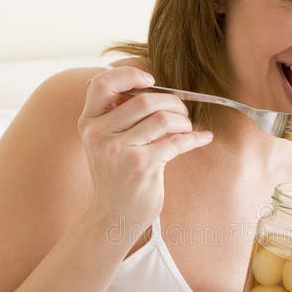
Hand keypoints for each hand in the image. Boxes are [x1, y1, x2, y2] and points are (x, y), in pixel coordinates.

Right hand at [77, 67, 212, 231]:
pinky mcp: (141, 166)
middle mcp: (99, 134)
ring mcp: (119, 151)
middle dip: (172, 102)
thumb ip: (118, 116)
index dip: (129, 75)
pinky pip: (176, 142)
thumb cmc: (115, 176)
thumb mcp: (104, 143)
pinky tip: (203, 137)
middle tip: (182, 112)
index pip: (103, 84)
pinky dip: (194, 138)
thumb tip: (154, 88)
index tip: (151, 80)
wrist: (113, 216)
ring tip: (187, 127)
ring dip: (183, 121)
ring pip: (162, 118)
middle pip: (144, 100)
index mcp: (88, 123)